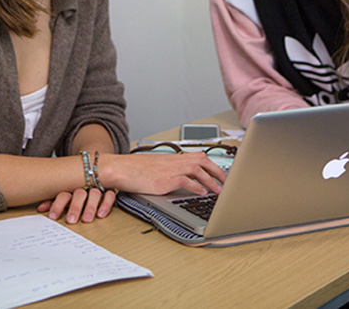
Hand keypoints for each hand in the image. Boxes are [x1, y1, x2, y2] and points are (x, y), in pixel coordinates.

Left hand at [38, 187, 116, 223]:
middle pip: (79, 194)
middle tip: (71, 220)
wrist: (96, 171)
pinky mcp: (109, 191)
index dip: (57, 205)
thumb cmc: (76, 191)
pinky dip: (105, 204)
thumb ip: (53, 201)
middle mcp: (84, 187)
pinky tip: (100, 214)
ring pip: (94, 194)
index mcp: (71, 188)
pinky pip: (110, 195)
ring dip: (90, 207)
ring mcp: (97, 188)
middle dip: (74, 207)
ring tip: (86, 219)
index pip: (63, 194)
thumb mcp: (65, 196)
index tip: (53, 217)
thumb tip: (40, 208)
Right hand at [99, 152, 225, 196]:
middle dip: (218, 171)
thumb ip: (172, 170)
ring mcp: (170, 170)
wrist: (121, 168)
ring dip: (211, 180)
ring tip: (219, 190)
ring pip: (197, 170)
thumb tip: (184, 179)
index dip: (213, 164)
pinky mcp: (165, 180)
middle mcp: (174, 161)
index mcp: (174, 158)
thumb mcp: (158, 167)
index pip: (199, 156)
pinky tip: (201, 192)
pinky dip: (196, 187)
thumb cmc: (136, 169)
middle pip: (203, 160)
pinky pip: (185, 181)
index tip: (222, 172)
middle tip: (227, 182)